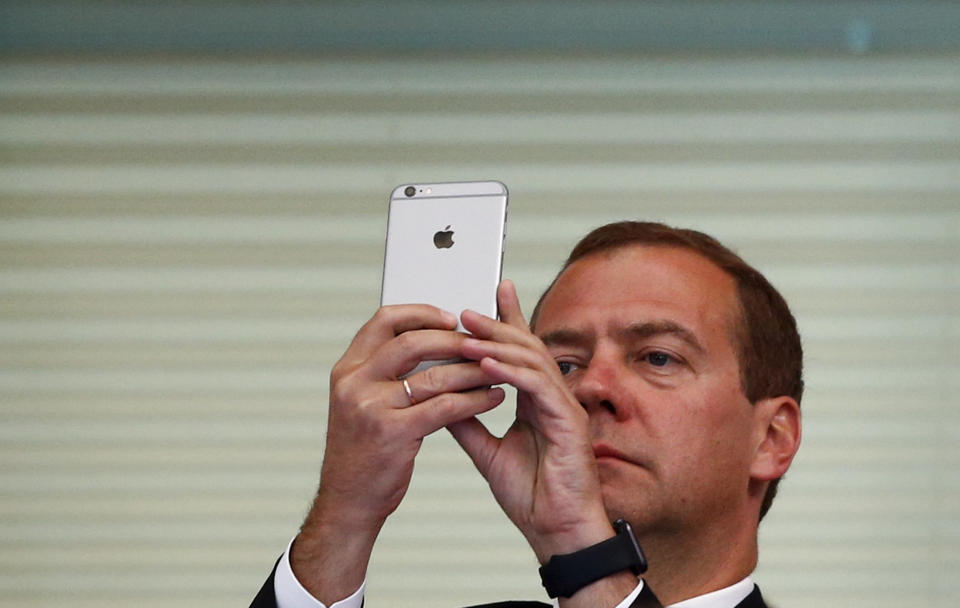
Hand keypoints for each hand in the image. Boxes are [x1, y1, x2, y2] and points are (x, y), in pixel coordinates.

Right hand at [292, 304, 504, 602]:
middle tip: (483, 343)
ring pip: (434, 376)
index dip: (420, 313)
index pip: (383, 321)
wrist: (348, 502)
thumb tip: (435, 343)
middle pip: (412, 341)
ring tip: (499, 370)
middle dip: (454, 340)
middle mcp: (354, 383)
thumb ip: (386, 373)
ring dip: (473, 371)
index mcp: (347, 370)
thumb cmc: (363, 451)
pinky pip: (444, 408)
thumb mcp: (362, 403)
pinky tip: (493, 398)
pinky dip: (474, 400)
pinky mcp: (393, 434)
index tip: (451, 317)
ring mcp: (372, 408)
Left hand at [448, 281, 613, 563]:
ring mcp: (564, 407)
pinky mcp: (569, 422)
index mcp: (536, 402)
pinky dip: (512, 372)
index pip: (520, 352)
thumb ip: (467, 422)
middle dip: (496, 325)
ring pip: (533, 360)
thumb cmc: (533, 496)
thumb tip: (439, 395)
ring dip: (499, 345)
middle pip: (527, 347)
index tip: (485, 297)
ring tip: (467, 334)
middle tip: (465, 311)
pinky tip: (487, 364)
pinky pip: (539, 387)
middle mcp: (553, 398)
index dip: (506, 321)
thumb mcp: (488, 453)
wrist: (557, 532)